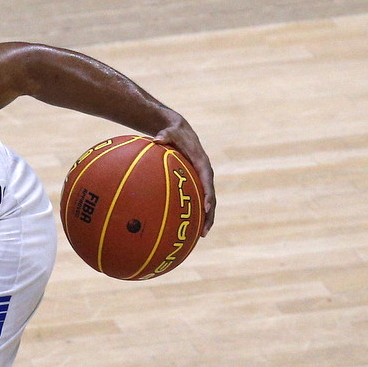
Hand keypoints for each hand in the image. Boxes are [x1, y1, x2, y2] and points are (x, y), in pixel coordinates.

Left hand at [154, 119, 216, 234]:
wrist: (180, 131)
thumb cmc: (173, 132)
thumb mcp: (169, 132)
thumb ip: (165, 135)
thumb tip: (156, 139)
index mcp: (201, 163)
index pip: (207, 181)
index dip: (208, 195)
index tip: (206, 207)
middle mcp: (205, 173)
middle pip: (211, 197)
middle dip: (209, 215)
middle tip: (204, 231)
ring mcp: (201, 179)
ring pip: (207, 202)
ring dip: (206, 219)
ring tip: (201, 235)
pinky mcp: (195, 182)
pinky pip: (197, 199)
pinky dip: (196, 212)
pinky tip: (188, 226)